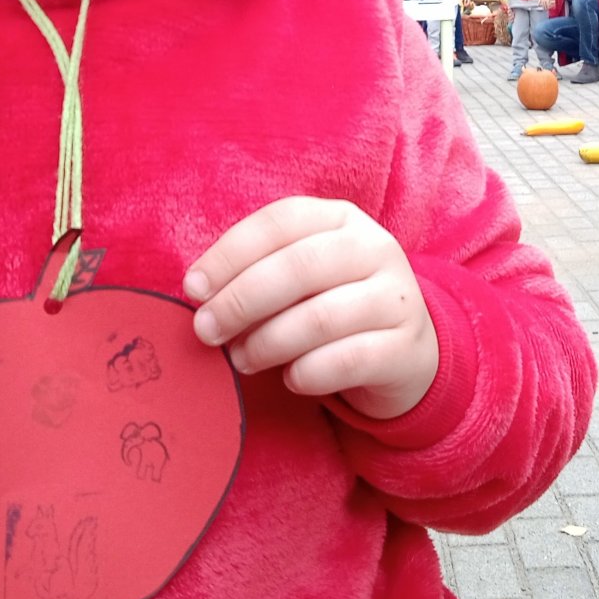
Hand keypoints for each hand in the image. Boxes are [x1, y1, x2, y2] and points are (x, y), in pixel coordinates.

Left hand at [185, 198, 438, 421]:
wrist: (405, 352)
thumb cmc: (335, 305)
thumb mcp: (303, 277)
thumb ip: (259, 273)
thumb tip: (201, 296)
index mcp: (343, 219)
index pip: (280, 221)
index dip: (230, 253)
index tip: (193, 289)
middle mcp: (376, 249)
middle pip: (298, 266)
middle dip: (240, 301)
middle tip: (205, 330)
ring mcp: (397, 298)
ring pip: (319, 318)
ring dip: (266, 342)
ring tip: (241, 359)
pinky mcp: (406, 349)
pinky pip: (345, 361)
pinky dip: (305, 373)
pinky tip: (289, 379)